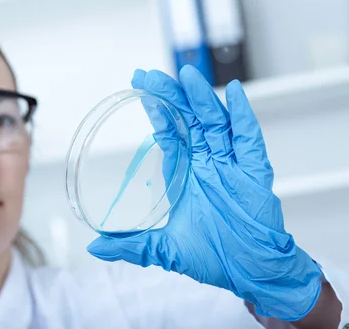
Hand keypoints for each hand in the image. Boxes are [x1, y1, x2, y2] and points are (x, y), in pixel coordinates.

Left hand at [87, 65, 323, 320]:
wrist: (253, 273)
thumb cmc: (216, 256)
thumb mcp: (166, 249)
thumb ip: (132, 245)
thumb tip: (94, 247)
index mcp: (188, 174)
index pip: (170, 133)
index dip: (157, 110)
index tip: (140, 87)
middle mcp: (209, 163)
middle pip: (190, 120)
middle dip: (171, 96)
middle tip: (149, 76)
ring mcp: (232, 165)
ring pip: (216, 122)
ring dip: (201, 98)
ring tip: (185, 75)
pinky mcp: (255, 173)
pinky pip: (249, 139)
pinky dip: (243, 116)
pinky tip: (234, 93)